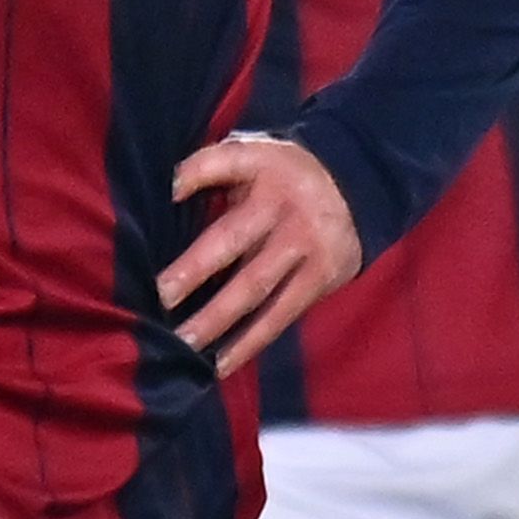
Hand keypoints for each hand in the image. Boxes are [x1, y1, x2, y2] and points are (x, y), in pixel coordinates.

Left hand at [158, 128, 361, 373]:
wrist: (358, 189)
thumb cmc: (283, 176)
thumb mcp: (255, 154)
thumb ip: (212, 167)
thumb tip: (169, 190)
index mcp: (264, 168)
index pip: (226, 163)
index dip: (196, 174)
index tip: (169, 191)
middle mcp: (285, 209)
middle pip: (233, 240)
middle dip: (195, 269)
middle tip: (161, 295)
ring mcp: (305, 248)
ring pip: (254, 287)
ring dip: (216, 318)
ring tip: (182, 343)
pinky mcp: (320, 280)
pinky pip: (278, 316)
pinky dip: (248, 343)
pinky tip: (219, 364)